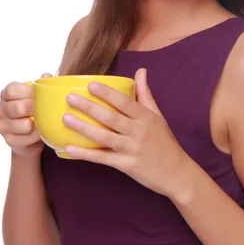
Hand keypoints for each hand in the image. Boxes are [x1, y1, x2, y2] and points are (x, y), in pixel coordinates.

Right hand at [0, 73, 51, 158]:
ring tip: (44, 122)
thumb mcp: (38, 95)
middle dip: (35, 109)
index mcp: (6, 94)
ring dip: (38, 124)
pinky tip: (40, 133)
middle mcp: (1, 109)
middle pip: (17, 108)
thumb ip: (42, 85)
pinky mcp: (9, 140)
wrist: (32, 134)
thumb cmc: (35, 109)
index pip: (12, 90)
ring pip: (24, 125)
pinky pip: (26, 139)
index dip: (28, 92)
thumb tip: (46, 75)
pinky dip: (37, 136)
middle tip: (46, 110)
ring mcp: (2, 126)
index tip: (41, 96)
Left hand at [62, 68, 192, 198]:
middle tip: (70, 98)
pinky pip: (103, 158)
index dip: (108, 93)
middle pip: (111, 118)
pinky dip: (85, 154)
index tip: (91, 84)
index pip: (125, 102)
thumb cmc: (165, 142)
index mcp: (146, 118)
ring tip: (66, 118)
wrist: (177, 173)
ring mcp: (132, 150)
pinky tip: (69, 148)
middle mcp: (139, 132)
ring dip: (83, 128)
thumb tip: (140, 71)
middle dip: (90, 107)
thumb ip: (145, 94)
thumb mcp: (158, 116)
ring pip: (104, 137)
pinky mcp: (126, 165)